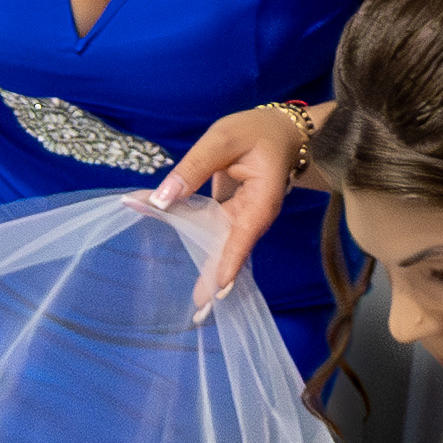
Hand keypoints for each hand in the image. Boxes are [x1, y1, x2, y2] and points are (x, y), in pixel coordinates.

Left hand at [143, 109, 308, 315]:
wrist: (281, 131)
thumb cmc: (255, 131)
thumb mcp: (221, 139)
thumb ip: (192, 168)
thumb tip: (161, 199)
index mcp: (262, 197)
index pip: (245, 233)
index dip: (231, 259)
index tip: (220, 287)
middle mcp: (255, 215)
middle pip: (233, 249)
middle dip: (217, 280)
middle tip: (200, 311)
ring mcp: (245, 218)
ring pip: (224, 247)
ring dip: (210, 272)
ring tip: (197, 305)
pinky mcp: (234, 216)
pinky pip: (217, 235)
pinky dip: (202, 248)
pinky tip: (194, 275)